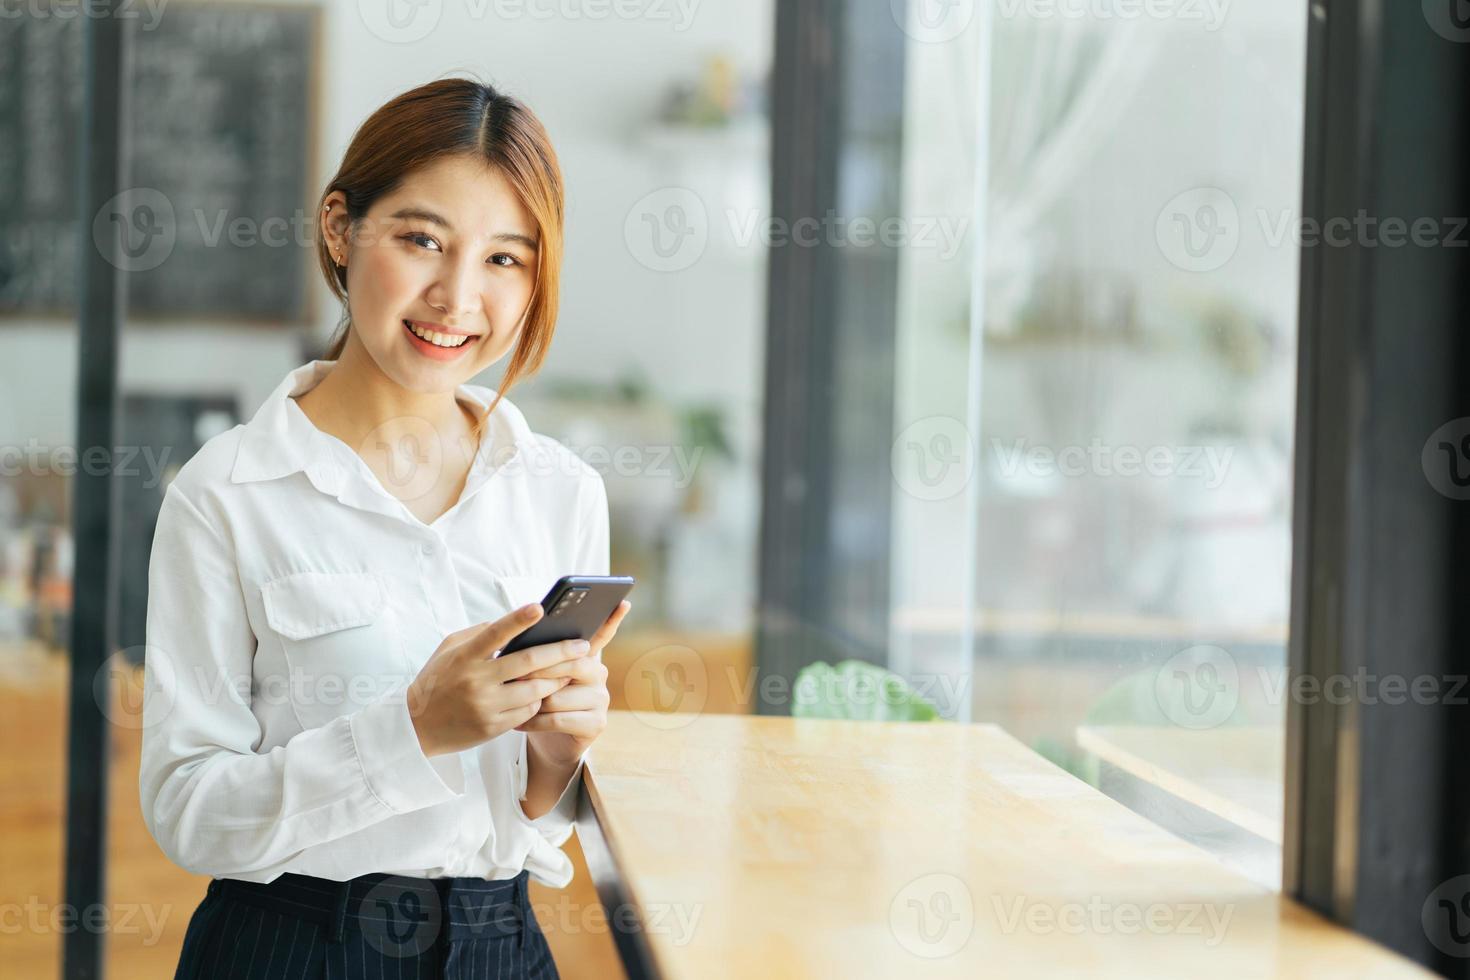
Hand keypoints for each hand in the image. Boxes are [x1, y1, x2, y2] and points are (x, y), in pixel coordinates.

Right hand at [406, 604, 593, 757]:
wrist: (416, 728)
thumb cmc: (436, 681)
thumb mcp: (448, 650)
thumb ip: (477, 634)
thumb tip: (511, 623)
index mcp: (465, 657)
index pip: (495, 633)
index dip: (518, 619)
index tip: (539, 607)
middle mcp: (476, 680)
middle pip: (528, 662)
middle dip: (561, 652)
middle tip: (583, 645)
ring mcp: (485, 705)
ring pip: (535, 689)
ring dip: (557, 678)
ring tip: (570, 670)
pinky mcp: (493, 727)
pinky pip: (528, 710)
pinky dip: (539, 699)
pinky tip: (546, 692)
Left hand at [515, 599, 630, 764]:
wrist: (547, 743)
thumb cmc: (539, 702)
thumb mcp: (538, 676)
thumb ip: (540, 657)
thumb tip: (521, 641)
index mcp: (586, 657)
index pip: (602, 634)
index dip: (613, 619)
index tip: (622, 602)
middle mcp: (599, 674)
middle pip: (571, 664)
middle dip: (539, 671)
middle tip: (514, 676)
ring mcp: (601, 699)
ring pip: (559, 695)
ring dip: (532, 701)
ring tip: (512, 703)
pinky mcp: (596, 723)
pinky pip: (559, 719)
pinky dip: (534, 722)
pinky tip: (520, 722)